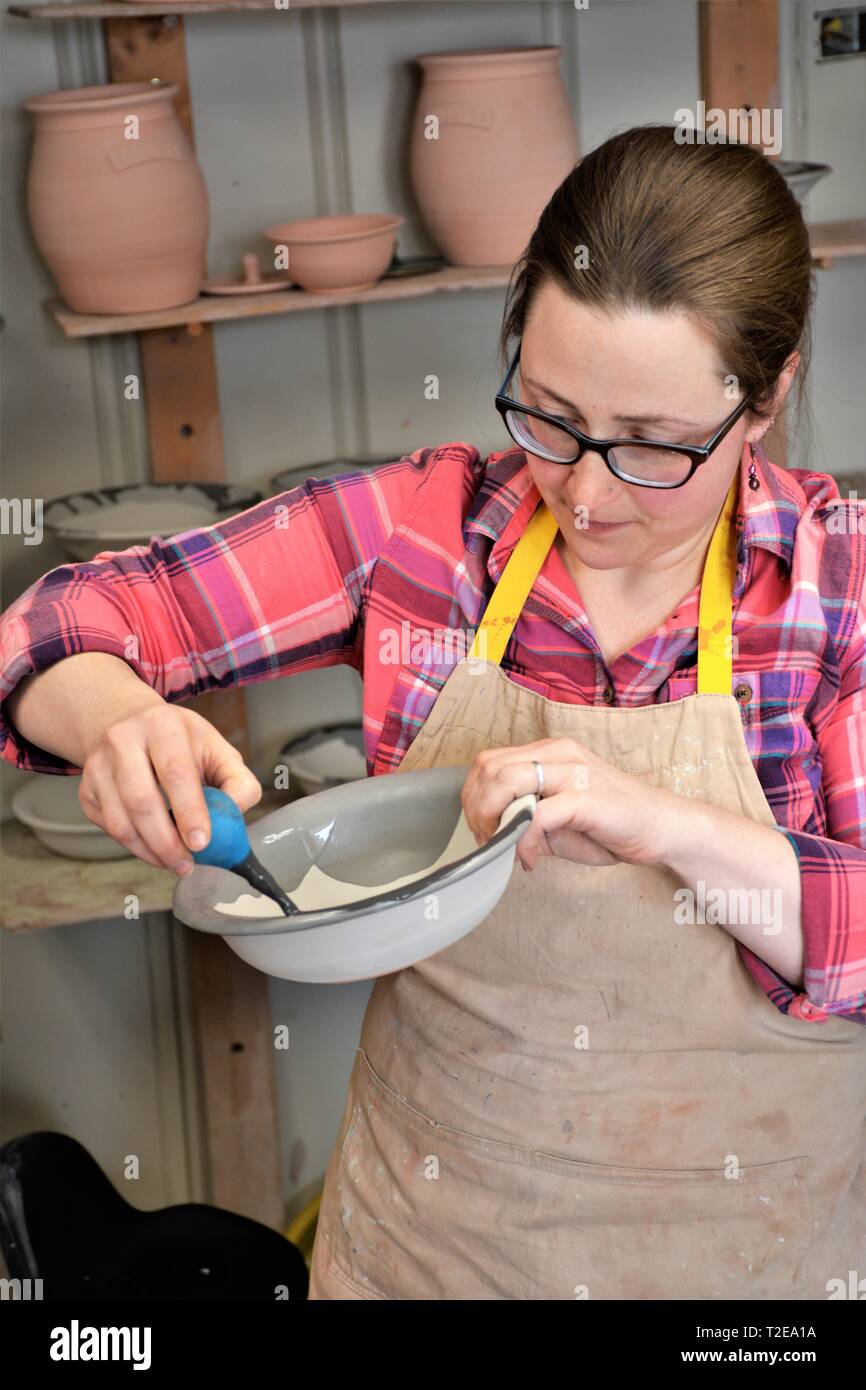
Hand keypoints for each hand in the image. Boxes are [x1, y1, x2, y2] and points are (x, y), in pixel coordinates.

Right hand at [78, 703, 260, 873]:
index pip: (175, 771)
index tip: (202, 843)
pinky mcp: (85, 789)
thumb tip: (235, 815)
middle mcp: (124, 740)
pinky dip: (135, 847)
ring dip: (150, 852)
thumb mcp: (218, 750)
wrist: (130, 725)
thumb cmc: (181, 744)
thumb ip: (238, 783)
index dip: (189, 810)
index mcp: (163, 726)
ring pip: (120, 822)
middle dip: (167, 842)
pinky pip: (109, 828)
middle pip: (141, 801)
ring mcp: (98, 765)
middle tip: (187, 864)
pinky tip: (155, 849)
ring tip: (175, 862)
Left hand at [461, 737, 682, 869]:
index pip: (489, 762)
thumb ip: (524, 817)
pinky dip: (523, 841)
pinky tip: (531, 860)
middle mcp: (558, 753)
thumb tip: (493, 831)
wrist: (663, 828)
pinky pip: (536, 815)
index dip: (474, 798)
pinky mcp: (587, 797)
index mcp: (549, 752)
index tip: (482, 831)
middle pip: (489, 768)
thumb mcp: (557, 820)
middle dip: (477, 810)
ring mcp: (573, 771)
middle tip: (490, 842)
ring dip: (494, 820)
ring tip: (505, 847)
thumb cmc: (611, 825)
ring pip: (507, 781)